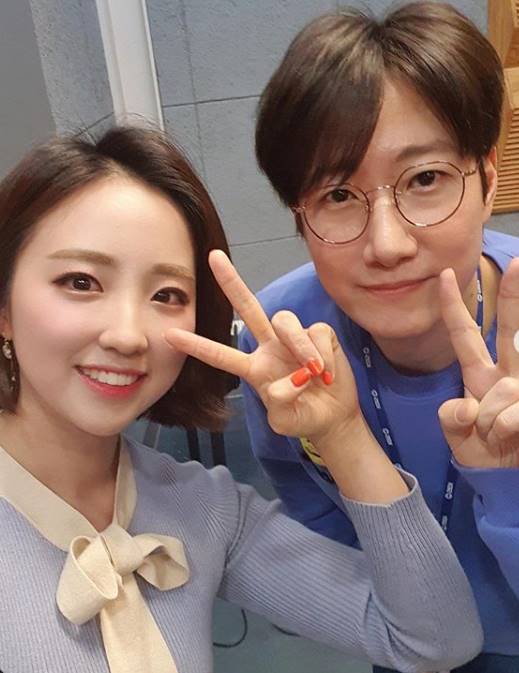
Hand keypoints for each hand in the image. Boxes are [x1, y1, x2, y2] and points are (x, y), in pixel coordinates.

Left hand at [164, 250, 360, 445]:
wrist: (334, 417)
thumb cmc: (303, 417)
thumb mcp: (286, 421)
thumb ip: (281, 405)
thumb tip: (287, 383)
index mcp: (253, 368)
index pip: (220, 355)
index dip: (196, 346)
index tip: (169, 335)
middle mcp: (270, 347)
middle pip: (248, 308)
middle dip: (231, 282)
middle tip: (214, 257)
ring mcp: (293, 339)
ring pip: (285, 321)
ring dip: (301, 348)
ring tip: (315, 374)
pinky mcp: (319, 334)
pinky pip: (316, 332)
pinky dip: (323, 354)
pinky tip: (328, 372)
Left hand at [438, 259, 518, 467]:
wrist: (508, 479)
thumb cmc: (484, 453)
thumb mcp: (457, 437)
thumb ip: (452, 419)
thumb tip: (467, 408)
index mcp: (479, 375)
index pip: (465, 334)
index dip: (454, 306)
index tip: (443, 275)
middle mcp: (507, 374)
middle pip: (511, 330)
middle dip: (513, 297)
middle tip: (518, 262)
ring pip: (509, 385)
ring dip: (493, 418)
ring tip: (495, 436)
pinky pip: (514, 412)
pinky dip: (504, 431)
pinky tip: (510, 439)